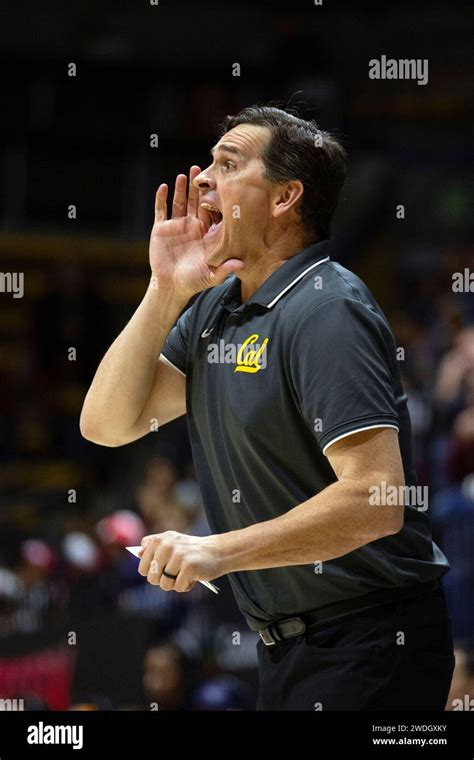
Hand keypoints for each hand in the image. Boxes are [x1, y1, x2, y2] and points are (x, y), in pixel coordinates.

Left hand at [137, 530, 223, 591]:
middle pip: (151, 578)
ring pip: (165, 585)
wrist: (218, 551)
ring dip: (175, 584)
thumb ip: (154, 545)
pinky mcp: (188, 567)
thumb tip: (137, 553)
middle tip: (176, 572)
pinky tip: (194, 576)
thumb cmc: (192, 550)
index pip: (142, 566)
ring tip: (185, 573)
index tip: (163, 568)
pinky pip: (179, 587)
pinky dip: (186, 586)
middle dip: (163, 580)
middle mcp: (166, 546)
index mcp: (159, 540)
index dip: (152, 572)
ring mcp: (177, 556)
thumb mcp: (172, 541)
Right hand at [149, 166, 242, 299]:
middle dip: (199, 187)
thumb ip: (225, 269)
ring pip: (180, 202)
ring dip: (181, 188)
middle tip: (202, 170)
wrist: (171, 286)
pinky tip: (164, 186)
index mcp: (207, 234)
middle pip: (197, 202)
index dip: (216, 200)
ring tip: (185, 175)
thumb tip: (241, 265)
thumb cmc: (194, 282)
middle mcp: (193, 226)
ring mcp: (177, 226)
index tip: (222, 185)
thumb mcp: (211, 276)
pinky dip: (161, 198)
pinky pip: (161, 210)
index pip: (213, 213)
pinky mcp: (161, 228)